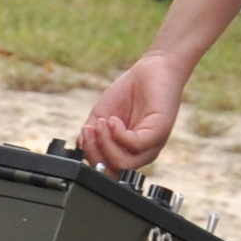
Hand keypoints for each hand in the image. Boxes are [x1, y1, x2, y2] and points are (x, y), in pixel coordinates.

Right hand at [77, 49, 193, 173]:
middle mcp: (140, 153)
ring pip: (124, 163)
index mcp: (126, 151)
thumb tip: (80, 147)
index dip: (90, 156)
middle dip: (94, 152)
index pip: (106, 169)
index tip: (83, 134)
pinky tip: (114, 119)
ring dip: (105, 144)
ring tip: (100, 123)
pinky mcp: (159, 132)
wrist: (151, 70)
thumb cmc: (129, 92)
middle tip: (89, 130)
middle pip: (113, 170)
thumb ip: (92, 134)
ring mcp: (151, 145)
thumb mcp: (102, 115)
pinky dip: (118, 134)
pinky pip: (136, 145)